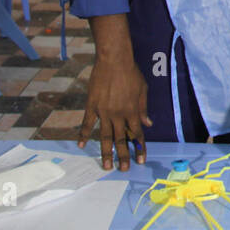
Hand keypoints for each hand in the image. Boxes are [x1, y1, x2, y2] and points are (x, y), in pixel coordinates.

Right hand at [79, 16, 151, 170]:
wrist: (114, 60)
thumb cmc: (131, 72)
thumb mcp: (143, 89)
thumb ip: (143, 108)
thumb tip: (148, 124)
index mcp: (132, 111)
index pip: (137, 133)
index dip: (140, 147)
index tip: (141, 160)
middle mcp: (119, 114)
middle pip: (122, 139)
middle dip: (124, 156)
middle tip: (124, 169)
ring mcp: (104, 112)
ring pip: (106, 136)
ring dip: (107, 152)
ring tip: (106, 166)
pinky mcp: (92, 106)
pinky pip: (87, 124)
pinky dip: (84, 135)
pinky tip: (81, 146)